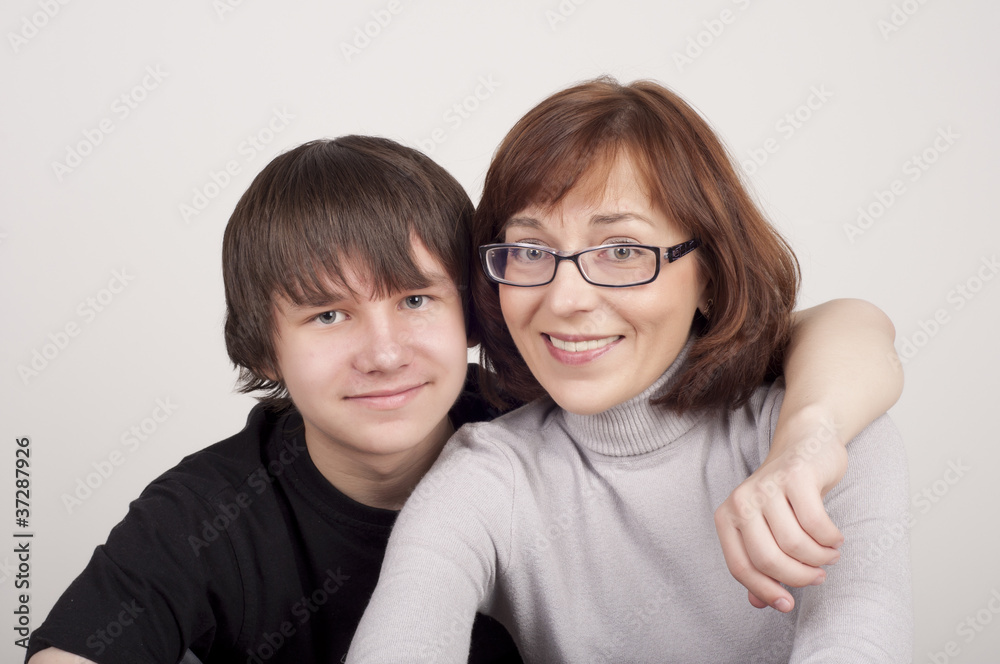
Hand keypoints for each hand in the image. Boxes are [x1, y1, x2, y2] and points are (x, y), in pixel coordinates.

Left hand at [714, 414, 847, 611]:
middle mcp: (740, 501)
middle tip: (818, 576)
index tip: (788, 605)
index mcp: (727, 517)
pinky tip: (834, 538)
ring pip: (794, 544)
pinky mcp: (795, 477)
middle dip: (798, 577)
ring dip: (819, 557)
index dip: (766, 591)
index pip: (741, 567)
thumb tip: (759, 604)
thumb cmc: (786, 495)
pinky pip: (816, 524)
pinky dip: (830, 538)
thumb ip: (760, 564)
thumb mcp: (766, 529)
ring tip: (829, 554)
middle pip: (768, 559)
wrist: (806, 444)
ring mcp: (766, 487)